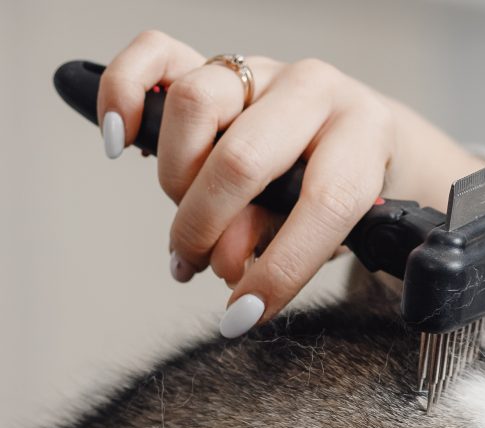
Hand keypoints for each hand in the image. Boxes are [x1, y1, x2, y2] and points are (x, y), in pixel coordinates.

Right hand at [98, 30, 484, 333]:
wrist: (364, 142)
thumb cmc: (348, 198)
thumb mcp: (335, 236)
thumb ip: (285, 245)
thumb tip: (225, 259)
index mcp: (360, 138)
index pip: (322, 205)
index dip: (278, 271)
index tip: (243, 317)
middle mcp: (314, 92)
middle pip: (241, 158)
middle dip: (207, 229)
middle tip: (198, 266)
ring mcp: (263, 70)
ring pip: (194, 106)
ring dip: (177, 182)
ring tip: (188, 223)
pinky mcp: (219, 63)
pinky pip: (155, 54)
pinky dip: (123, 93)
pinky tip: (121, 141)